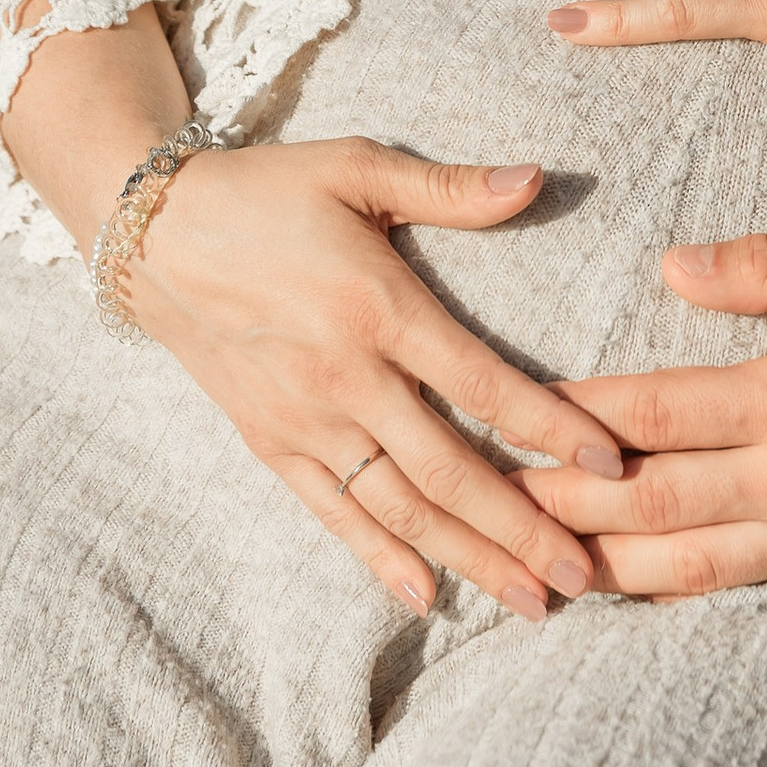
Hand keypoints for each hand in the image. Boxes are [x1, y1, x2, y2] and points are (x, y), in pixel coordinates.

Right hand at [128, 137, 623, 620]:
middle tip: (586, 576)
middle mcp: (345, 378)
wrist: (153, 235)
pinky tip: (425, 595)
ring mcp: (305, 421)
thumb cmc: (270, 190)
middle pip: (449, 470)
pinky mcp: (270, 445)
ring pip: (400, 507)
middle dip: (523, 528)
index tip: (613, 466)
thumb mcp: (359, 166)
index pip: (483, 385)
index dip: (552, 428)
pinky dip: (380, 557)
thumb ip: (450, 187)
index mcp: (379, 308)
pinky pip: (333, 513)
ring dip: (469, 558)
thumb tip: (537, 177)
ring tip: (532, 600)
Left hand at [517, 229, 766, 598]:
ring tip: (534, 569)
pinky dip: (680, 596)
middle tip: (487, 506)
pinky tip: (637, 592)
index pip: (648, 416)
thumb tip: (673, 269)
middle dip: (556, 510)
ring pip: (681, 574)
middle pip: (642, 508)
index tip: (510, 418)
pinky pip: (745, 595)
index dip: (569, 422)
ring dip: (600, 572)